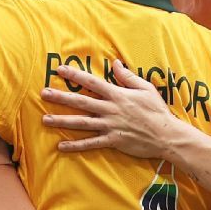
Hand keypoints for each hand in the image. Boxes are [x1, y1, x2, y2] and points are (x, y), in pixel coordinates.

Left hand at [41, 60, 178, 158]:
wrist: (167, 135)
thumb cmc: (157, 111)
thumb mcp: (145, 88)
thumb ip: (127, 76)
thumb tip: (116, 62)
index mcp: (117, 94)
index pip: (92, 82)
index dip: (75, 75)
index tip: (60, 69)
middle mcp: (110, 109)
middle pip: (81, 101)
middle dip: (60, 97)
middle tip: (43, 93)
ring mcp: (110, 126)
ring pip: (82, 122)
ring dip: (62, 121)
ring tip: (45, 119)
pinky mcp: (112, 141)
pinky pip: (91, 143)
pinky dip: (76, 145)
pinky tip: (61, 146)